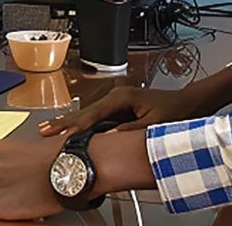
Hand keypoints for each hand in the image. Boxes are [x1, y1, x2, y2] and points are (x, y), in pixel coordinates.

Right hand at [38, 86, 197, 136]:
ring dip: (70, 123)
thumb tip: (109, 136)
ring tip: (51, 130)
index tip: (61, 134)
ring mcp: (116, 100)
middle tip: (44, 130)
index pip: (93, 115)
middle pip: (85, 112)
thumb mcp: (154, 124)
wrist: (186, 103)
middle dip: (64, 122)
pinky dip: (82, 123)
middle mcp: (116, 96)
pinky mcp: (118, 107)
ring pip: (88, 114)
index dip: (75, 126)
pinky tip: (72, 129)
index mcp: (122, 98)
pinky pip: (96, 117)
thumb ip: (130, 130)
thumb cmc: (174, 112)